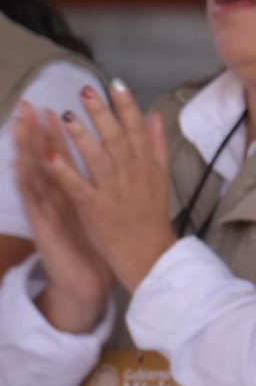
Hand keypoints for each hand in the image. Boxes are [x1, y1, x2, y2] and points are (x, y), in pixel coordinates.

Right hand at [11, 101, 110, 331]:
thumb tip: (108, 160)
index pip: (63, 156)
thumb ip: (99, 184)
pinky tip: (20, 164)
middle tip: (27, 105)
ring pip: (35, 174)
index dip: (57, 131)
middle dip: (36, 132)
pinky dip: (27, 182)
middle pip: (45, 159)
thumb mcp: (96, 209)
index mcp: (72, 191)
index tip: (52, 105)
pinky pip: (36, 201)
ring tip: (18, 125)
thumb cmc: (93, 243)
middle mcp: (56, 198)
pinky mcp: (44, 226)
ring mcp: (47, 211)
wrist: (87, 281)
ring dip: (26, 149)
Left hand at [49, 83, 177, 293]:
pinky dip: (64, 171)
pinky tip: (50, 156)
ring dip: (81, 136)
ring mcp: (112, 191)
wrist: (148, 253)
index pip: (137, 129)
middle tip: (86, 92)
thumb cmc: (151, 214)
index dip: (127, 106)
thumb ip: (157, 145)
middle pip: (116, 138)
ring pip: (96, 158)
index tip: (115, 85)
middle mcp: (130, 174)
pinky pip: (77, 187)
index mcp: (146, 165)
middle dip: (101, 114)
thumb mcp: (161, 176)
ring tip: (66, 116)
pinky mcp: (94, 208)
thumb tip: (156, 115)